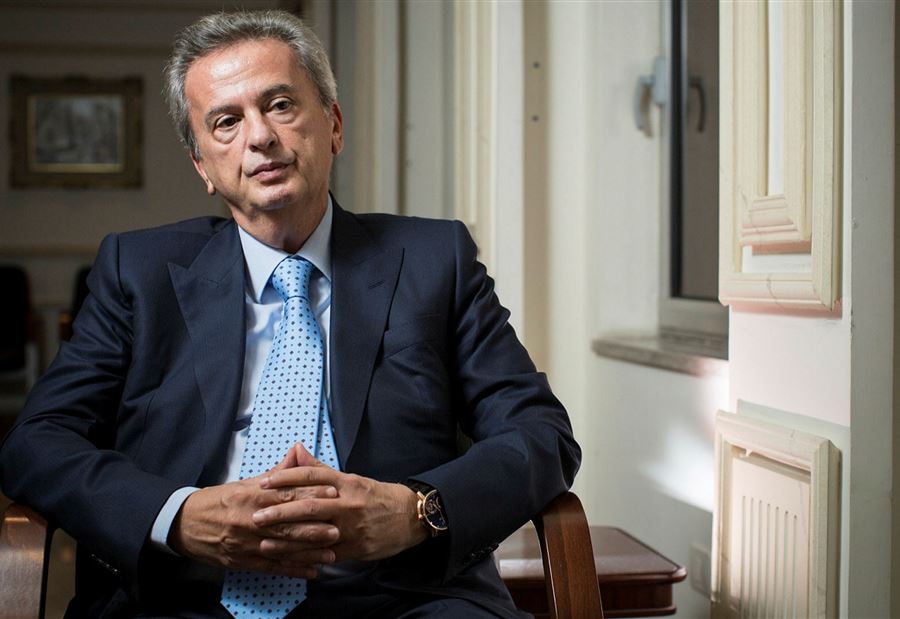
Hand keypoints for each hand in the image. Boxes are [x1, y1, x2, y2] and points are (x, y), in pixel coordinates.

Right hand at [169, 469, 338, 578]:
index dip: (311, 493)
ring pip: (282, 548)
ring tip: (331, 554)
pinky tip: (310, 572)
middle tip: (338, 528)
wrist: (185, 523)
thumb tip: (298, 452)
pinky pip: (271, 567)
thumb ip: (276, 472)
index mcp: (252, 496)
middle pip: (287, 524)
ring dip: (308, 552)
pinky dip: (292, 570)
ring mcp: (246, 542)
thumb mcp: (245, 482)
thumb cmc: (219, 500)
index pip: (287, 493)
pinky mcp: (242, 560)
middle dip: (314, 527)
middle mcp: (250, 519)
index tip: (333, 491)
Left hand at [252, 443, 427, 561]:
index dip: (287, 479)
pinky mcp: (354, 548)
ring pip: (314, 532)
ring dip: (287, 537)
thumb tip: (296, 451)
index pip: (312, 477)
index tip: (265, 482)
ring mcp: (351, 527)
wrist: (410, 517)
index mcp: (347, 483)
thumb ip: (321, 469)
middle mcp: (348, 503)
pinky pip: (324, 552)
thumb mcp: (352, 479)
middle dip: (280, 511)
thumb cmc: (377, 496)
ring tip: (264, 539)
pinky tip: (287, 557)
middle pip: (309, 506)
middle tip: (256, 514)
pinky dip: (305, 555)